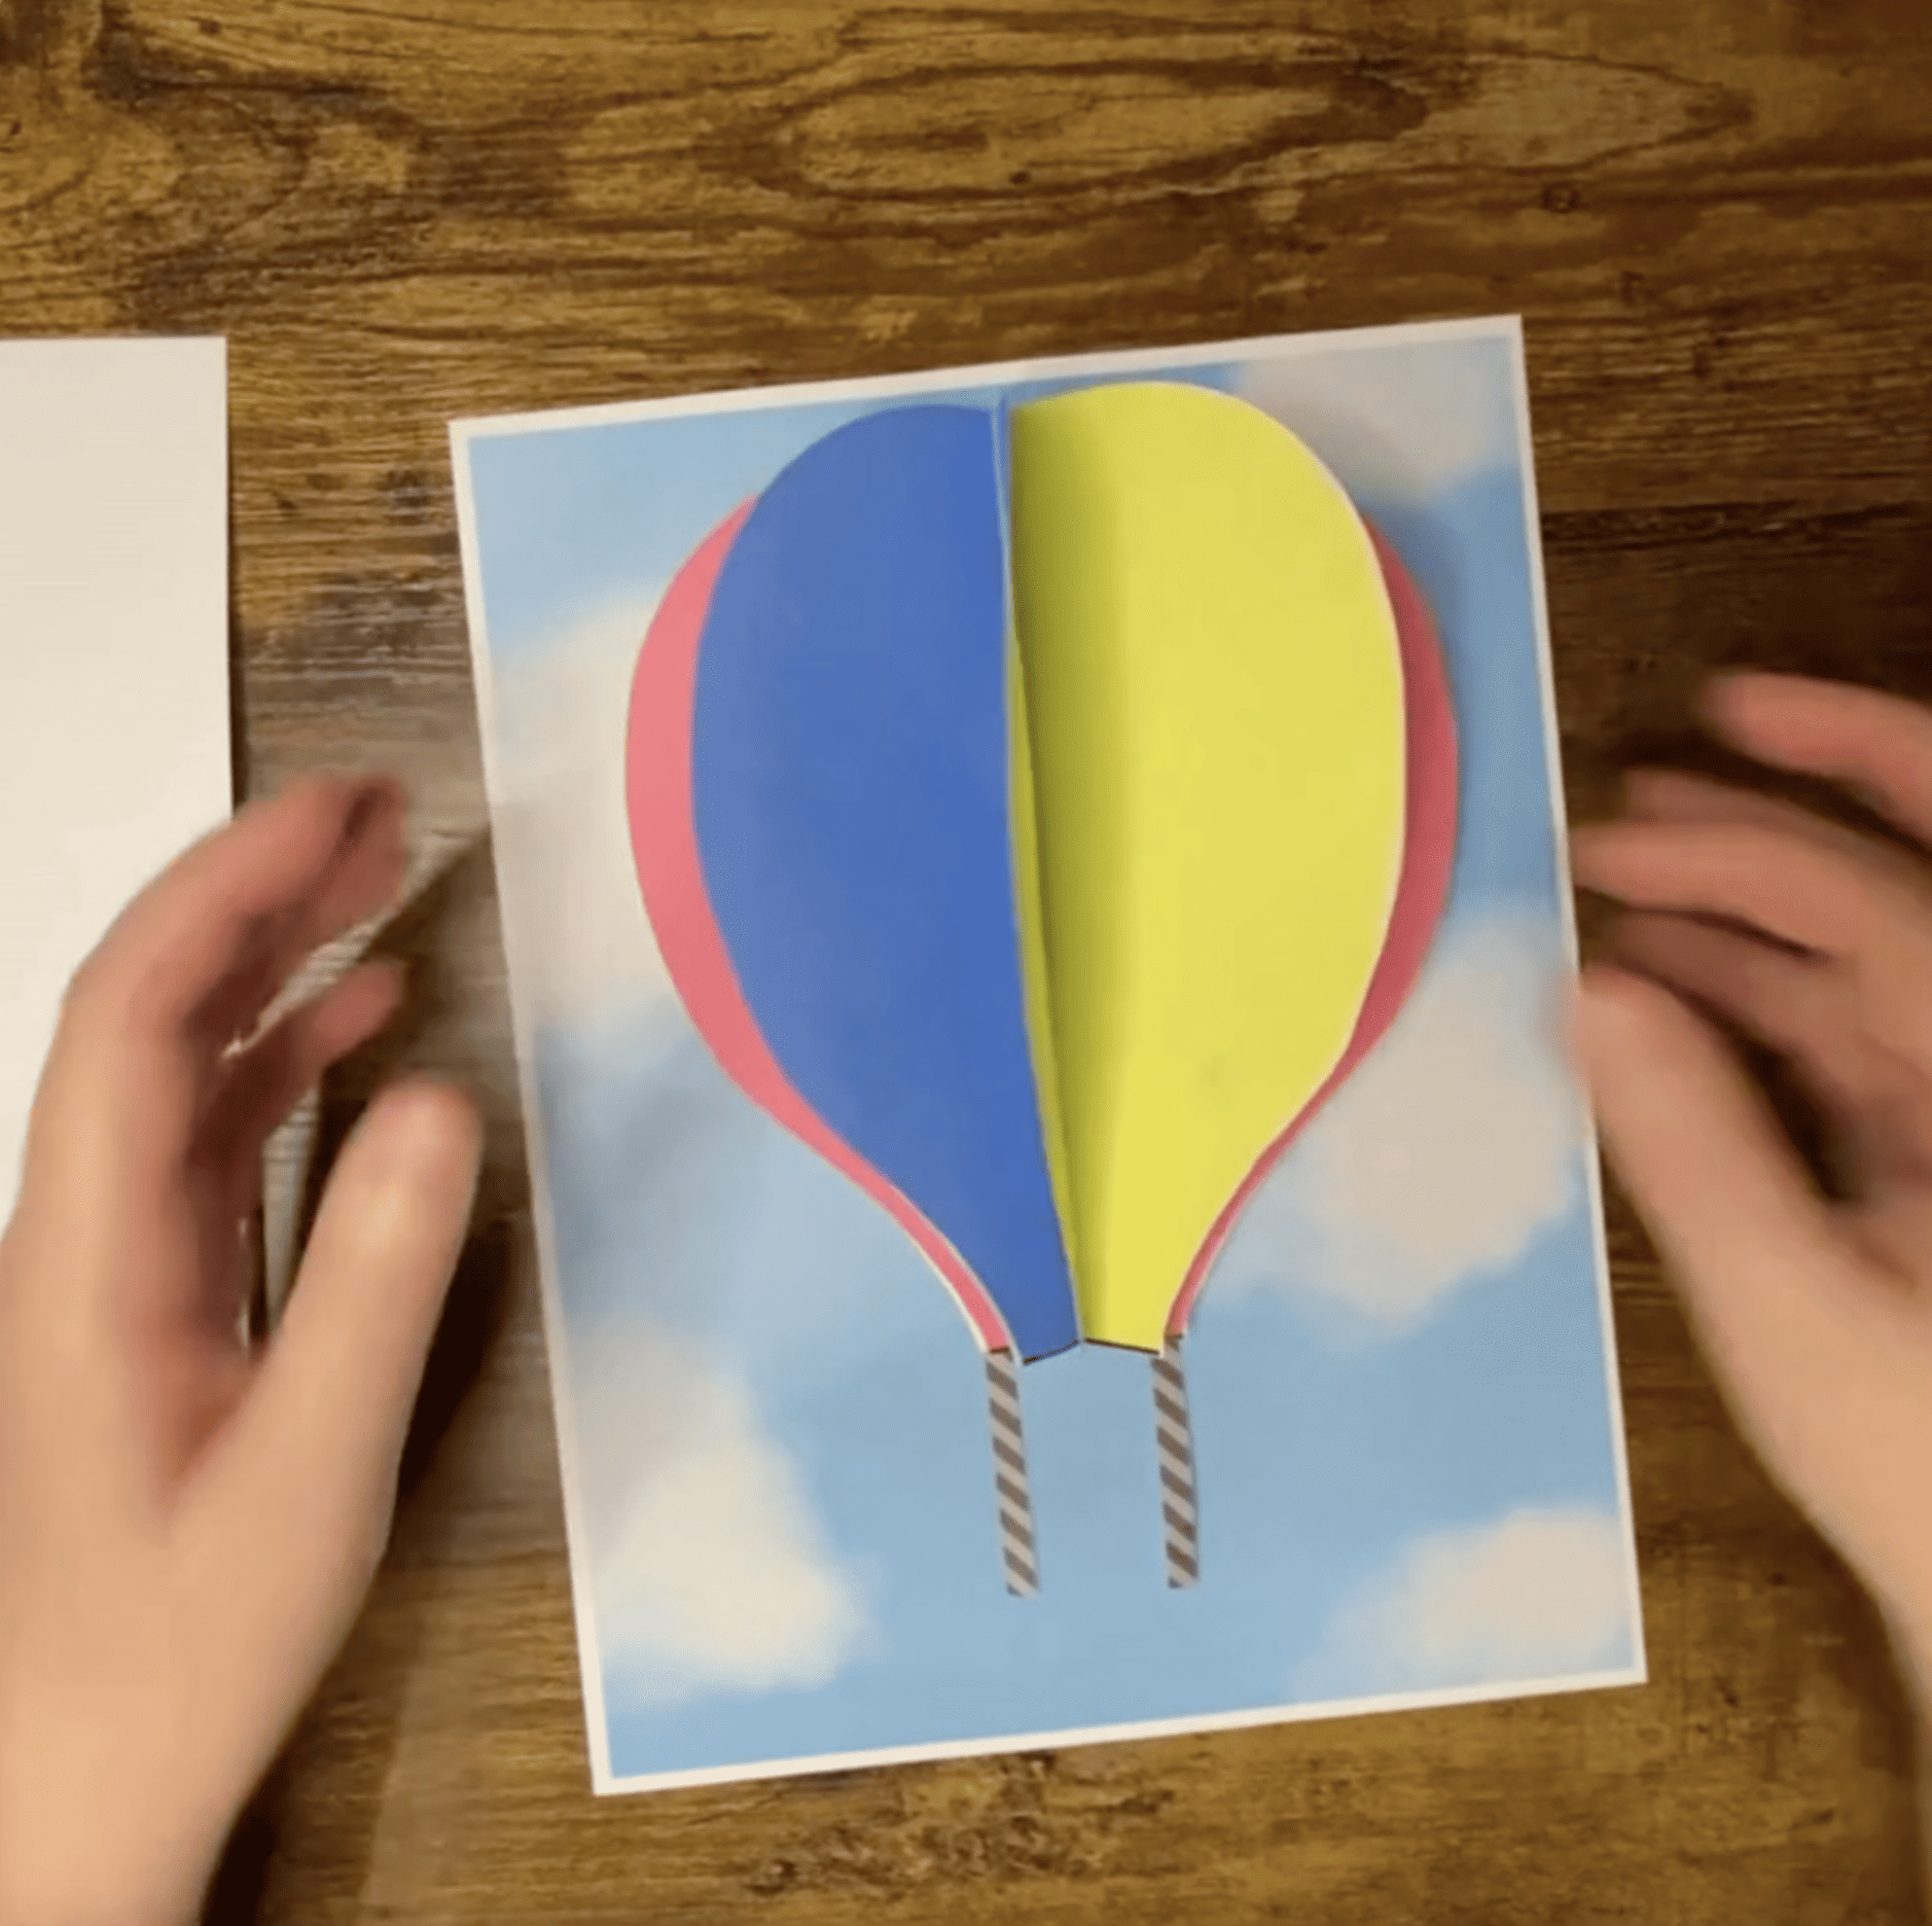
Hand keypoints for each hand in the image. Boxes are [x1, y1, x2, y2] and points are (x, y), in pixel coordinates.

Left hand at [0, 779, 481, 1925]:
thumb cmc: (175, 1647)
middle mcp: (82, 1225)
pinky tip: (369, 1025)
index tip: (338, 812)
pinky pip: (217, 1132)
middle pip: (147, 1006)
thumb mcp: (305, 1477)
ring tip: (385, 877)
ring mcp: (116, 1254)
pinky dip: (291, 1056)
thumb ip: (370, 1287)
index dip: (228, 891)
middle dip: (255, 887)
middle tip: (378, 806)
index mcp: (87, 1253)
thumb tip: (441, 1100)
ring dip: (276, 956)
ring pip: (182, 1059)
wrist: (74, 1778)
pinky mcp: (159, 1288)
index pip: (133, 1013)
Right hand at [1574, 675, 1931, 1678]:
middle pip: (1897, 895)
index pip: (1877, 910)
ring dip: (1740, 924)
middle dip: (1778, 821)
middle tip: (1639, 780)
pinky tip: (1656, 1001)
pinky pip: (1840, 1047)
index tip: (1632, 798)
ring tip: (1615, 890)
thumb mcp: (1790, 1307)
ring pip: (1859, 969)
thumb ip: (1692, 1142)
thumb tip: (1591, 990)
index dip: (1756, 835)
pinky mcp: (1924, 1156)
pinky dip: (1749, 1013)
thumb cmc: (1916, 1459)